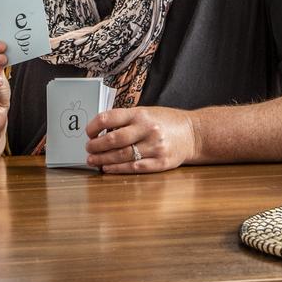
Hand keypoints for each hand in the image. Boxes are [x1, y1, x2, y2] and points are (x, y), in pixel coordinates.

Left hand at [84, 106, 198, 173]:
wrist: (194, 134)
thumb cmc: (166, 122)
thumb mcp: (147, 112)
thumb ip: (126, 120)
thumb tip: (100, 130)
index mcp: (141, 113)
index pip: (110, 117)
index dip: (94, 126)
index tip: (88, 132)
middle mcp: (148, 129)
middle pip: (114, 139)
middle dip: (96, 145)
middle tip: (88, 148)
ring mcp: (155, 147)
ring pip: (122, 155)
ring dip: (103, 159)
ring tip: (93, 160)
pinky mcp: (160, 163)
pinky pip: (134, 167)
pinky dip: (118, 169)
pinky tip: (107, 168)